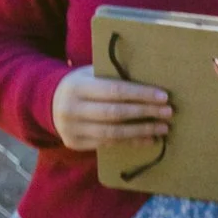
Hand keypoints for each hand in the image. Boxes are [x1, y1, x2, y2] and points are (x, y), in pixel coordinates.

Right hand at [50, 65, 171, 151]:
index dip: (140, 94)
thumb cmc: (82, 84)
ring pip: (112, 133)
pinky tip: (149, 139)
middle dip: (145, 113)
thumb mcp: (92, 74)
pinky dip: (131, 142)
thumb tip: (152, 80)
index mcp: (78, 86)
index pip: (115, 91)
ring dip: (141, 131)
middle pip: (115, 113)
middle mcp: (72, 108)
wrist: (49, 101)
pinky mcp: (74, 143)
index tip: (163, 97)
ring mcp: (71, 128)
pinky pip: (107, 144)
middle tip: (168, 112)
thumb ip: (114, 77)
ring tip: (163, 128)